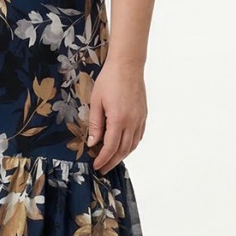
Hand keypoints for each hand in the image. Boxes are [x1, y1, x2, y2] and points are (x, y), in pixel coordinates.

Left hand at [86, 57, 146, 173]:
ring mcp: (139, 119)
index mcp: (118, 120)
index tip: (96, 166)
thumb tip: (93, 143)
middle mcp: (132, 122)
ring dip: (122, 156)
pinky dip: (131, 145)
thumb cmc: (109, 80)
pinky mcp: (143, 115)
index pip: (110, 147)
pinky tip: (124, 147)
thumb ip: (95, 124)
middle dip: (112, 162)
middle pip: (123, 150)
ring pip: (132, 145)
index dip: (103, 159)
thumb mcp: (96, 102)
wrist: (127, 66)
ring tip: (112, 161)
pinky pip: (138, 136)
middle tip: (103, 169)